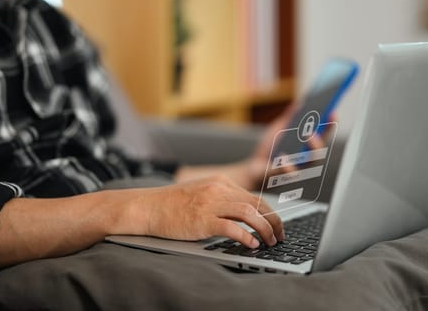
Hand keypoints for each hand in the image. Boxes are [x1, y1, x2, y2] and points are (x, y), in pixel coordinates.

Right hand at [130, 175, 284, 247]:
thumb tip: (245, 214)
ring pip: (249, 213)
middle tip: (279, 236)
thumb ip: (221, 198)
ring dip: (264, 229)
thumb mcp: (201, 192)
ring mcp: (210, 203)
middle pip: (256, 203)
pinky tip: (252, 244)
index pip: (253, 197)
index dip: (269, 213)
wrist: (148, 206)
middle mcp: (218, 189)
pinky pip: (231, 227)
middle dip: (273, 221)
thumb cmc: (172, 204)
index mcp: (220, 182)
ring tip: (270, 241)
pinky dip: (246, 236)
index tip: (276, 225)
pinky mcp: (202, 219)